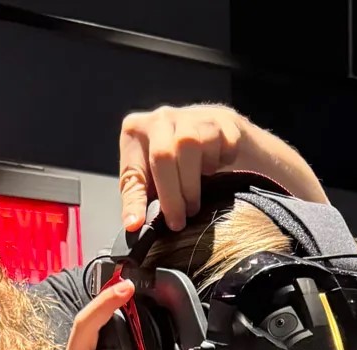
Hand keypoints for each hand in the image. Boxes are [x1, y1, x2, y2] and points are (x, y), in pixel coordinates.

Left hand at [118, 104, 248, 231]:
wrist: (215, 135)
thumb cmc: (175, 162)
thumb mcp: (149, 179)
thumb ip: (138, 198)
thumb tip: (133, 225)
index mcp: (136, 130)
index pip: (133, 171)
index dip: (135, 201)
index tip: (138, 225)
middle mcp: (162, 118)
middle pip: (163, 156)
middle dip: (172, 196)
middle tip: (179, 221)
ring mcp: (193, 116)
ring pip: (190, 147)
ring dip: (193, 185)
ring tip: (194, 203)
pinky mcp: (222, 120)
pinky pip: (220, 146)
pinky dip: (219, 165)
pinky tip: (215, 172)